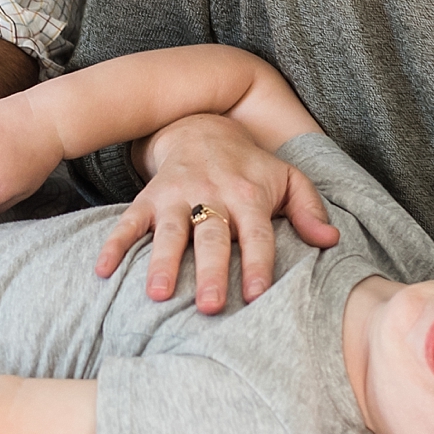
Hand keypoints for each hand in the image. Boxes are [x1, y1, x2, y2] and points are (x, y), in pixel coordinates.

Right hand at [94, 114, 339, 312]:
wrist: (202, 126)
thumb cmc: (250, 166)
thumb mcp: (288, 178)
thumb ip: (309, 209)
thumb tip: (330, 240)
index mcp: (249, 195)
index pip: (257, 234)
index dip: (257, 263)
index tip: (255, 295)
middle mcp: (212, 194)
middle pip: (211, 236)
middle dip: (209, 271)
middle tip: (209, 307)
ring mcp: (177, 196)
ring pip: (169, 231)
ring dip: (161, 262)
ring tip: (158, 294)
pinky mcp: (149, 197)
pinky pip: (128, 221)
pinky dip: (114, 244)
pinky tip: (103, 271)